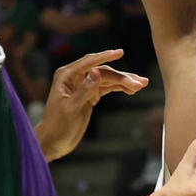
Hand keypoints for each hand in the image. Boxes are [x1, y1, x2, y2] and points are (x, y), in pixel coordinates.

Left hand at [33, 50, 147, 160]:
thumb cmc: (57, 125)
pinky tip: (132, 90)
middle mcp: (75, 77)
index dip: (106, 56)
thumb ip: (84, 90)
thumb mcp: (70, 109)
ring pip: (108, 79)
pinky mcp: (90, 95)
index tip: (120, 53)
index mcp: (66, 75)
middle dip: (121, 76)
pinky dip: (119, 88)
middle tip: (140, 83)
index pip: (89, 62)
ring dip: (124, 81)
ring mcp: (84, 86)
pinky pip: (107, 88)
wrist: (53, 142)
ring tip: (142, 84)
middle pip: (103, 72)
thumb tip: (97, 71)